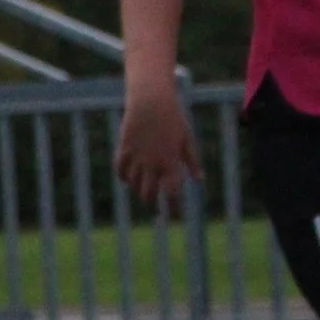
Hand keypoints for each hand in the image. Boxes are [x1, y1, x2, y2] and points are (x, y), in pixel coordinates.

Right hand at [114, 84, 200, 207]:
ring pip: (134, 185)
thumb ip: (192, 160)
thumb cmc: (174, 119)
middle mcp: (152, 164)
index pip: (172, 194)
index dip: (174, 208)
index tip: (176, 218)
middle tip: (158, 209)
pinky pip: (121, 171)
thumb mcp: (188, 139)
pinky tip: (129, 179)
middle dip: (154, 204)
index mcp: (171, 162)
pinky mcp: (124, 150)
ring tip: (145, 194)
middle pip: (149, 194)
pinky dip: (125, 178)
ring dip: (140, 192)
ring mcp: (136, 158)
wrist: (151, 101)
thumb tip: (199, 179)